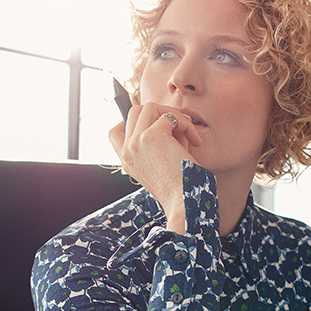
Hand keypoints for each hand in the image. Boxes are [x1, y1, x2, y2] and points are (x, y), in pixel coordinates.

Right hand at [109, 101, 202, 234]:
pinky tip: (195, 141)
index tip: (156, 124)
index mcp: (126, 160)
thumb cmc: (180, 185)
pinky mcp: (151, 136)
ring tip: (188, 132)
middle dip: (160, 112)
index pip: (115, 131)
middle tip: (179, 126)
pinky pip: (170, 117)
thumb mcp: (162, 161)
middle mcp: (126, 151)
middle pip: (135, 111)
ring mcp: (135, 142)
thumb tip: (169, 115)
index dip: (133, 121)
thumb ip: (159, 140)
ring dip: (173, 115)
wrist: (184, 202)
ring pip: (150, 107)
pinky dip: (186, 124)